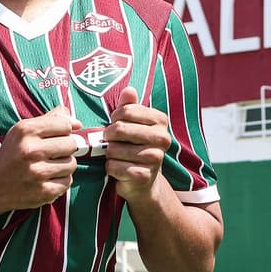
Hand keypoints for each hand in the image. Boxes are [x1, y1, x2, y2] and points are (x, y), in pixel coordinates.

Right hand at [0, 106, 80, 210]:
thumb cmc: (12, 154)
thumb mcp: (23, 130)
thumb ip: (50, 119)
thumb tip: (77, 123)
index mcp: (25, 131)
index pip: (64, 125)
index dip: (65, 130)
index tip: (58, 135)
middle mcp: (31, 151)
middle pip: (71, 144)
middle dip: (66, 148)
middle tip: (54, 152)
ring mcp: (37, 173)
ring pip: (72, 164)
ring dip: (64, 165)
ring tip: (50, 166)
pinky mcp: (43, 192)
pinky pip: (68, 181)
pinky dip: (61, 180)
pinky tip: (48, 178)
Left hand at [104, 87, 170, 202]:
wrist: (143, 181)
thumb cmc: (134, 146)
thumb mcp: (132, 123)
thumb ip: (129, 106)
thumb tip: (129, 89)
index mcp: (160, 120)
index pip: (126, 110)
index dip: (114, 118)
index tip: (115, 124)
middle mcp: (162, 138)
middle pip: (119, 129)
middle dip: (108, 137)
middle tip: (111, 142)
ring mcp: (155, 158)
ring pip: (114, 149)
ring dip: (109, 154)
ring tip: (117, 156)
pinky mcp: (144, 176)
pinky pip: (114, 166)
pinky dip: (110, 168)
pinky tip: (118, 169)